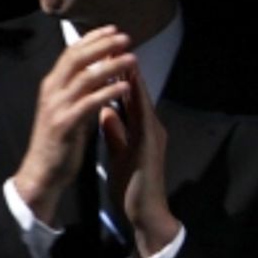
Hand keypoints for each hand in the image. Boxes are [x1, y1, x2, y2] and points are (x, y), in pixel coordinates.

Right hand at [14, 26, 136, 223]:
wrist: (41, 173)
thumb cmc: (57, 144)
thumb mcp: (65, 110)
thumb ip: (79, 92)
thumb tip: (99, 73)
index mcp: (51, 87)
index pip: (71, 53)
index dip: (93, 39)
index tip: (113, 30)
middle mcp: (51, 92)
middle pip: (77, 58)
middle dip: (103, 45)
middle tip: (125, 39)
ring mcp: (57, 108)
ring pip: (85, 77)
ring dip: (110, 66)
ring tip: (131, 59)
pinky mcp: (65, 125)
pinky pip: (89, 103)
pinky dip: (108, 92)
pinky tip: (124, 88)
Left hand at [100, 69, 180, 257]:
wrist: (145, 212)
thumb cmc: (133, 185)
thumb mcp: (119, 152)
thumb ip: (115, 132)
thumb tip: (106, 112)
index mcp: (140, 128)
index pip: (128, 96)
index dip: (117, 75)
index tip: (104, 56)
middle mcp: (150, 127)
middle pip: (136, 92)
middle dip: (125, 69)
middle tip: (114, 46)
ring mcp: (152, 135)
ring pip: (142, 101)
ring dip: (134, 80)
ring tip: (123, 57)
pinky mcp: (150, 146)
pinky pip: (143, 119)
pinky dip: (136, 103)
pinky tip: (130, 90)